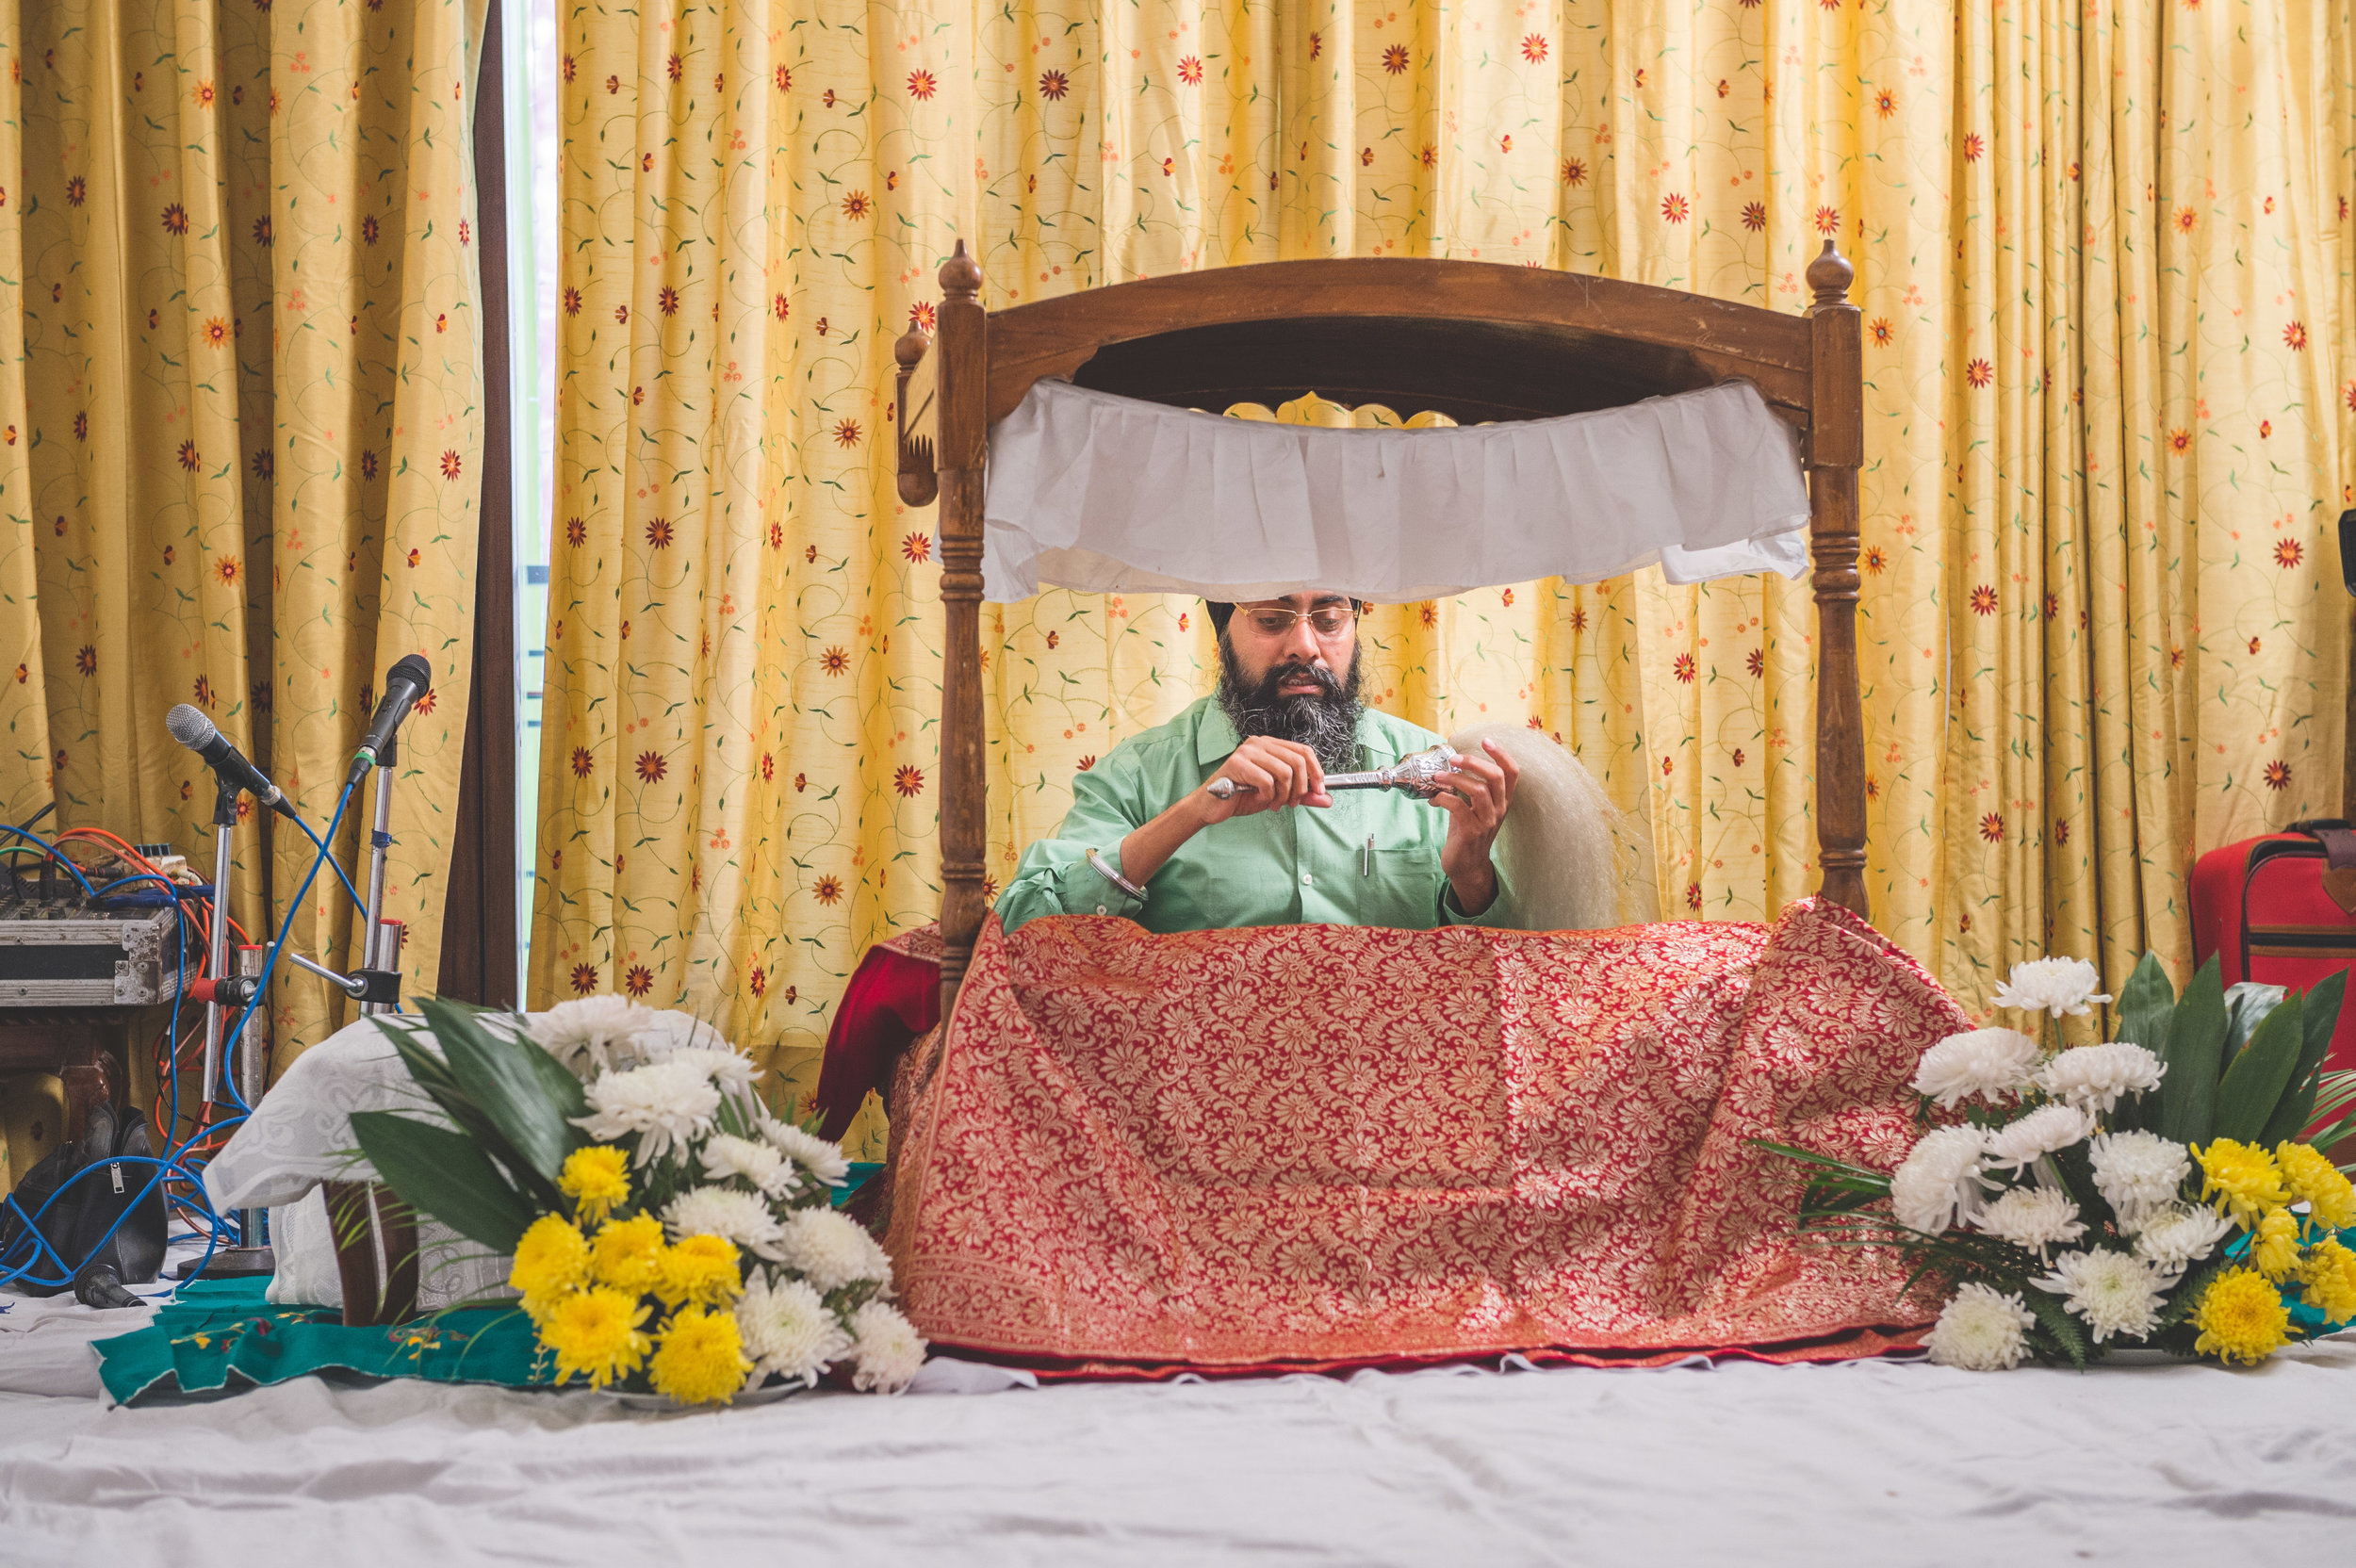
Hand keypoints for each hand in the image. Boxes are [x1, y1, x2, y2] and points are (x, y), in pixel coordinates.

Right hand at [1195, 736, 1332, 821]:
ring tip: (1274, 803)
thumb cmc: (1242, 797)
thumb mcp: (1278, 795)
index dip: (1316, 771)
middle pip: (1297, 761)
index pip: (1303, 750)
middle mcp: (1259, 743)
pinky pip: (1267, 781)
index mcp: (1270, 745)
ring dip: (1283, 794)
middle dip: (1300, 788)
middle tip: (1292, 803)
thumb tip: (1327, 799)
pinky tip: (1259, 799)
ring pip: (1285, 772)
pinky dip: (1267, 796)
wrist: (1212, 807)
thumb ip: (1302, 795)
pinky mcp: (1238, 763)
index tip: (1319, 791)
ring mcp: (1248, 751)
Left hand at [1430, 739, 1518, 913]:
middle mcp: (1499, 809)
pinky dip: (1444, 798)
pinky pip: (1459, 807)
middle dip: (1474, 762)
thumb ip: (1467, 788)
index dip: (1502, 754)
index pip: (1512, 772)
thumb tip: (1449, 766)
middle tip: (1453, 758)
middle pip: (1496, 776)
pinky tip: (1434, 800)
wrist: (1466, 866)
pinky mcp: (1472, 832)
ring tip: (1437, 777)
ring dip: (1455, 779)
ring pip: (1479, 790)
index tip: (1486, 741)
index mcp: (1502, 800)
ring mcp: (1487, 821)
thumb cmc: (1467, 833)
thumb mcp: (1472, 807)